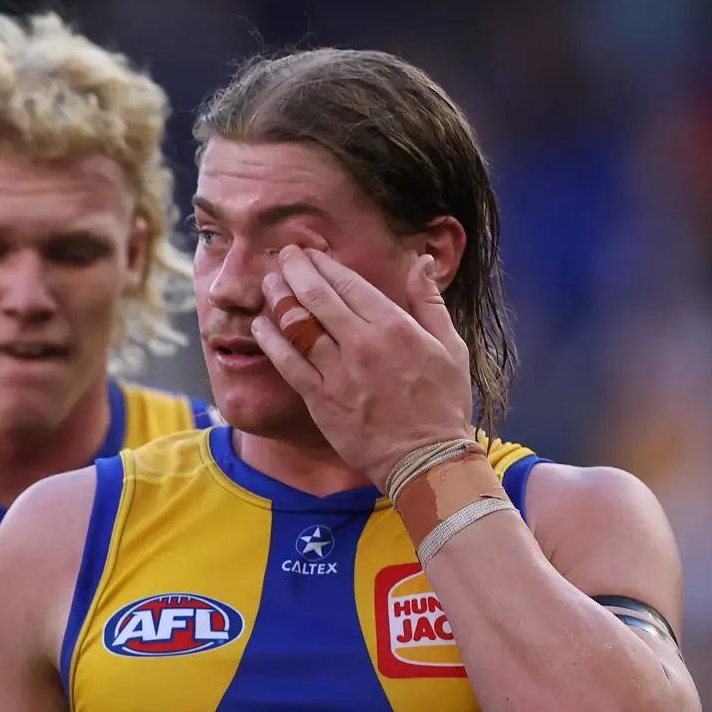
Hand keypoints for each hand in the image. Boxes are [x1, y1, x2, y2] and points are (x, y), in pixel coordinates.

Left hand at [251, 246, 474, 485]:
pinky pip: (289, 364)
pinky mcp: (320, 400)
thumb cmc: (442, 403)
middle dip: (296, 271)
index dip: (323, 264)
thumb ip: (429, 301)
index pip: (349, 284)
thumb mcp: (450, 346)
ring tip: (269, 284)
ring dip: (279, 301)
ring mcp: (338, 374)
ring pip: (298, 327)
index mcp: (394, 328)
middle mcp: (362, 345)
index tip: (309, 252)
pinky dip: (272, 342)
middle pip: (317, 298)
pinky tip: (261, 326)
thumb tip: (421, 261)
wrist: (426, 459)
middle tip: (283, 257)